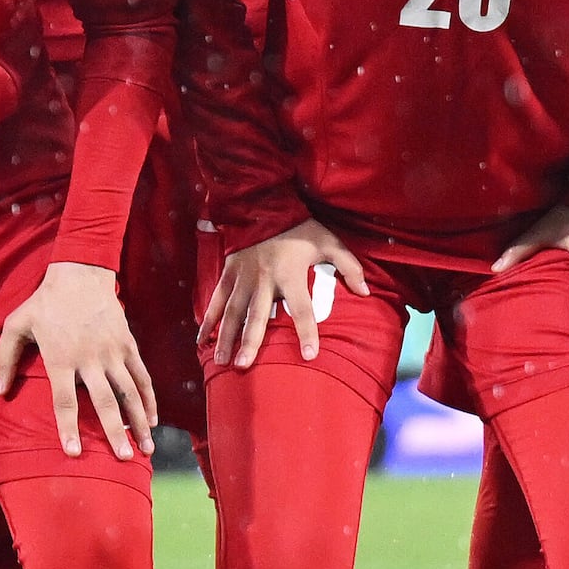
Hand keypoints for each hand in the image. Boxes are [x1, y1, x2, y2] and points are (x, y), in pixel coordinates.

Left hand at [0, 261, 155, 458]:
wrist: (80, 273)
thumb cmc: (45, 302)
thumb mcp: (17, 324)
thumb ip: (5, 358)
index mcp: (61, 358)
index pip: (65, 401)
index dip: (68, 428)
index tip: (74, 453)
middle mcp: (90, 358)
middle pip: (104, 402)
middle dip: (113, 432)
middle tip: (122, 458)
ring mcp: (112, 352)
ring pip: (129, 392)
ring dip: (138, 421)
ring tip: (145, 448)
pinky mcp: (128, 344)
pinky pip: (142, 375)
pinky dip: (149, 398)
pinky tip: (152, 419)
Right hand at [202, 218, 368, 367]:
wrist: (263, 203)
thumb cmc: (299, 227)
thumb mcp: (329, 242)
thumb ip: (349, 266)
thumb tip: (366, 292)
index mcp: (290, 274)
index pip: (301, 309)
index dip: (307, 331)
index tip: (310, 355)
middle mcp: (264, 279)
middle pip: (257, 315)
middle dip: (250, 341)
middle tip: (245, 365)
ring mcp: (243, 277)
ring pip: (232, 311)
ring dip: (226, 336)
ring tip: (221, 360)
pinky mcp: (229, 273)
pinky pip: (216, 299)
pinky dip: (208, 319)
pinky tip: (201, 339)